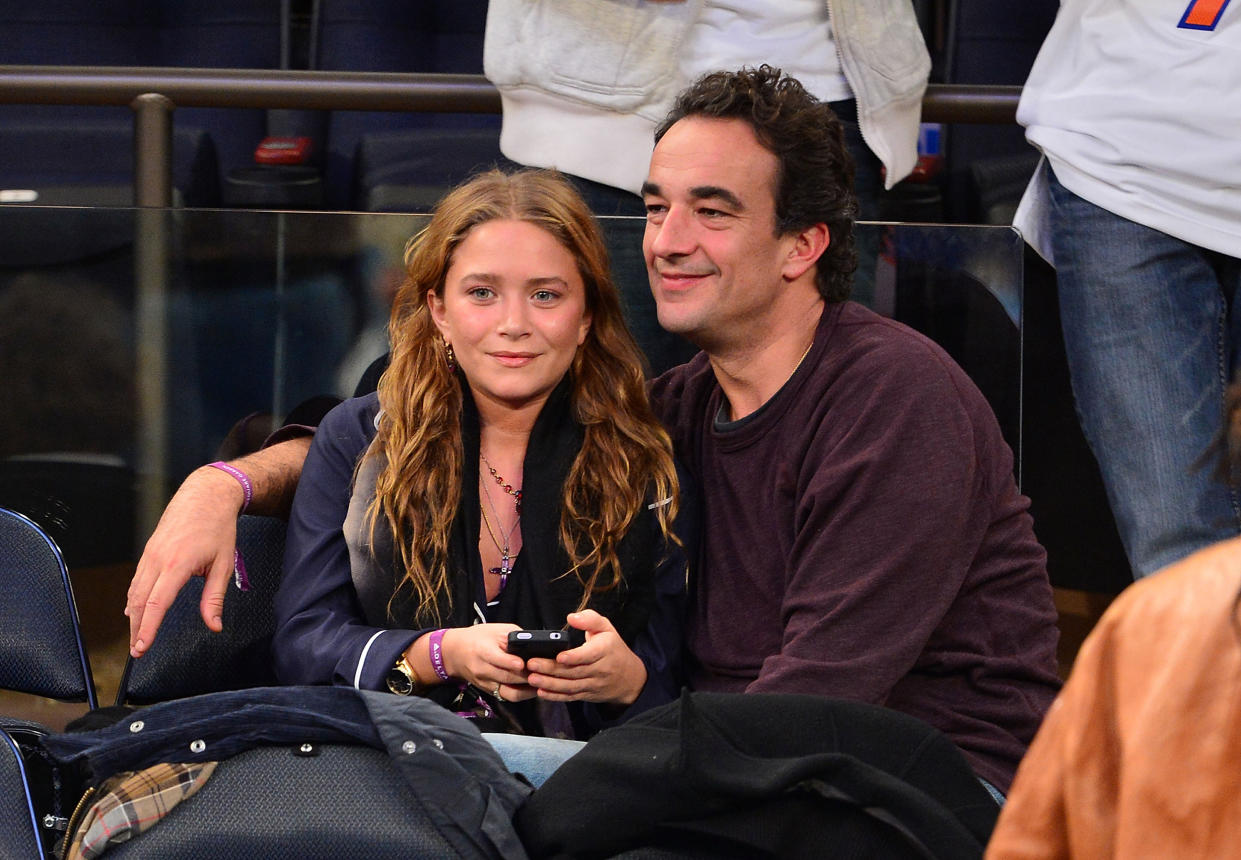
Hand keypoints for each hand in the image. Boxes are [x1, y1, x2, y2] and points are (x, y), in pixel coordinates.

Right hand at [125, 466, 243, 657]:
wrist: (206, 495)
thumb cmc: (218, 528)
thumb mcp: (224, 564)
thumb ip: (215, 598)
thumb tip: (214, 626)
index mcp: (177, 565)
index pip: (156, 604)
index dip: (147, 629)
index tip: (141, 647)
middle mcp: (158, 560)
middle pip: (140, 602)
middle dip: (136, 628)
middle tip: (137, 651)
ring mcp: (150, 554)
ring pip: (135, 591)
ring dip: (133, 615)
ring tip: (136, 636)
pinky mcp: (149, 551)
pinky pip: (137, 579)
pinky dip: (134, 598)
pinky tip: (134, 610)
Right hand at [441, 624, 533, 701]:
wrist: (456, 653)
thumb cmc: (479, 638)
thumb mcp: (496, 630)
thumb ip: (515, 636)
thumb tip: (535, 645)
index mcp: (483, 650)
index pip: (497, 659)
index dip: (511, 662)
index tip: (524, 663)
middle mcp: (482, 669)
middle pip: (506, 677)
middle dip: (526, 677)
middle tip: (543, 674)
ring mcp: (485, 683)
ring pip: (508, 692)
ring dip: (527, 689)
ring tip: (542, 683)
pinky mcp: (488, 691)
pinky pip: (507, 696)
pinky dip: (522, 694)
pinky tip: (533, 689)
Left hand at [525, 610, 646, 705]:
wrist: (630, 678)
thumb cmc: (613, 648)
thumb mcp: (606, 628)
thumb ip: (590, 619)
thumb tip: (571, 617)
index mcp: (604, 650)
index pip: (588, 656)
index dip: (573, 657)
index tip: (558, 656)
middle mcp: (599, 670)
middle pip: (574, 671)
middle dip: (551, 669)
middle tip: (531, 664)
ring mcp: (593, 684)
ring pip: (570, 686)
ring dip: (550, 684)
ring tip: (532, 678)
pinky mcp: (587, 694)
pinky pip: (570, 697)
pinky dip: (555, 696)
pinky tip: (540, 692)